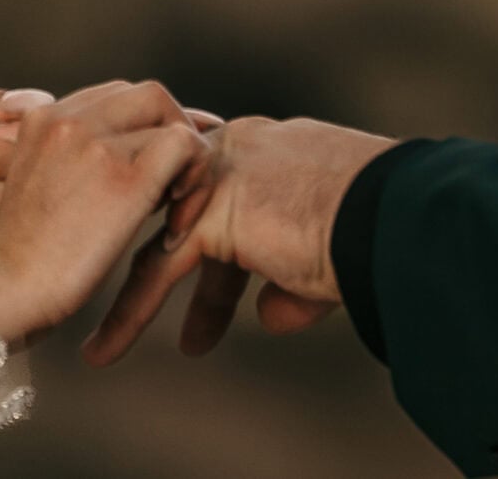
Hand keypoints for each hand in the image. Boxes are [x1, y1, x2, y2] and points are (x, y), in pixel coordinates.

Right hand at [0, 80, 209, 336]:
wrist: (6, 289)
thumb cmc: (25, 254)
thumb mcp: (36, 185)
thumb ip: (73, 157)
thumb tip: (127, 153)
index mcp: (42, 117)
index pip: (115, 96)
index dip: (147, 124)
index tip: (164, 159)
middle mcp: (68, 119)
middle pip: (148, 95)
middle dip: (173, 129)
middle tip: (180, 179)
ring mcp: (97, 144)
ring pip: (171, 118)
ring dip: (188, 158)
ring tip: (178, 203)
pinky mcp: (127, 178)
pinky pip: (186, 146)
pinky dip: (197, 177)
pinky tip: (178, 218)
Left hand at [82, 116, 396, 364]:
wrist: (396, 212)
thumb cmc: (380, 228)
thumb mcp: (327, 254)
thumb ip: (291, 281)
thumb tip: (269, 315)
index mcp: (266, 150)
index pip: (218, 195)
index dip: (203, 238)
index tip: (191, 263)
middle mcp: (235, 152)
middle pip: (180, 215)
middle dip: (161, 264)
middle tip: (137, 302)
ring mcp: (217, 176)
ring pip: (156, 239)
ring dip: (129, 297)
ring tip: (101, 346)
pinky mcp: (210, 212)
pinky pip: (160, 267)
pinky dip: (132, 311)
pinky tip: (107, 348)